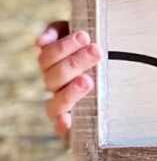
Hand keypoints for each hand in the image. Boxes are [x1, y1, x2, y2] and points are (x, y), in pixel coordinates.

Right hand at [35, 21, 102, 140]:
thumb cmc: (92, 52)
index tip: (85, 36)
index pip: (48, 56)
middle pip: (54, 77)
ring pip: (56, 102)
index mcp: (52, 65)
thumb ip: (58, 31)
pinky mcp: (71, 125)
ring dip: (70, 91)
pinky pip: (60, 129)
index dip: (63, 47)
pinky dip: (61, 125)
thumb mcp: (76, 36)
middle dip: (75, 62)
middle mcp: (55, 86)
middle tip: (96, 51)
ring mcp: (61, 106)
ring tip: (88, 81)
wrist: (114, 79)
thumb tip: (39, 43)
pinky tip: (67, 121)